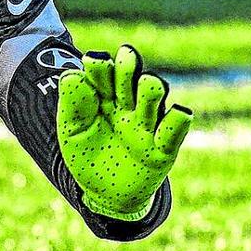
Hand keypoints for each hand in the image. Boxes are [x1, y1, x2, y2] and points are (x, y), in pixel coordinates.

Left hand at [57, 45, 192, 220]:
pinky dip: (177, 121)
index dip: (101, 65)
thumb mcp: (71, 131)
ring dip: (152, 89)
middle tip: (126, 57)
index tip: (94, 61)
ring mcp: (147, 125)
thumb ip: (72, 105)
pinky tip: (178, 113)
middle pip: (131, 79)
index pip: (104, 73)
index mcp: (103, 96)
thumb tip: (71, 75)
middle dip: (129, 67)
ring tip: (147, 83)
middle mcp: (128, 105)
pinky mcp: (164, 148)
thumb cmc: (86, 154)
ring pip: (155, 98)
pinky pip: (174, 131)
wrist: (104, 193)